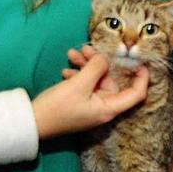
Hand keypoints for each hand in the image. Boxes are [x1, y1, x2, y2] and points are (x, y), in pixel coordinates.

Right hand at [31, 52, 148, 139]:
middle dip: (100, 63)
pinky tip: (66, 68)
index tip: (139, 61)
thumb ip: (96, 68)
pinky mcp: (79, 103)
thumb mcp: (79, 84)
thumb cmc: (57, 107)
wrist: (31, 122)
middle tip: (87, 49)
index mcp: (108, 108)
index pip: (136, 94)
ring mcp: (90, 106)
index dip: (141, 78)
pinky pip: (84, 85)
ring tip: (72, 54)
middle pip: (111, 81)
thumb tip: (106, 58)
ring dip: (86, 65)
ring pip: (96, 80)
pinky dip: (78, 74)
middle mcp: (103, 108)